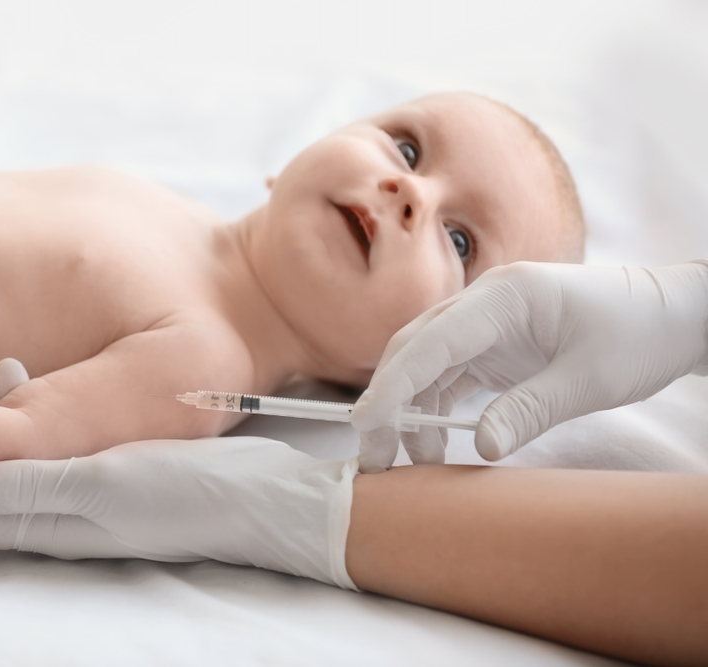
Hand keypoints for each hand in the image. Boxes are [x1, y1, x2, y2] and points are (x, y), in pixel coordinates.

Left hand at [0, 361, 358, 588]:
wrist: (267, 501)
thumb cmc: (192, 495)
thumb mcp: (111, 485)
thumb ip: (33, 487)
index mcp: (50, 527)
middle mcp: (60, 516)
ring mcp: (88, 496)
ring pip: (18, 460)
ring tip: (5, 364)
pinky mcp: (114, 476)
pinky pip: (55, 448)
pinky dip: (39, 414)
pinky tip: (53, 379)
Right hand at [351, 260, 707, 472]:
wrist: (673, 316)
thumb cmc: (639, 334)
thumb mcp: (588, 379)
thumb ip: (530, 410)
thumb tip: (481, 448)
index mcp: (505, 298)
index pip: (432, 340)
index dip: (394, 383)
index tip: (367, 423)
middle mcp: (485, 304)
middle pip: (415, 349)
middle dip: (388, 401)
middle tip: (375, 454)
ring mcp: (486, 323)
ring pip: (426, 364)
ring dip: (408, 409)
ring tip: (407, 460)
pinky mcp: (494, 344)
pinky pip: (449, 375)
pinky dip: (434, 408)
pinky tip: (434, 442)